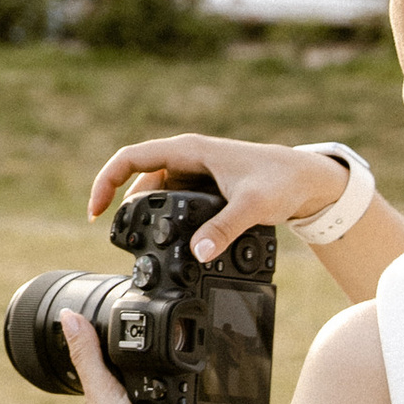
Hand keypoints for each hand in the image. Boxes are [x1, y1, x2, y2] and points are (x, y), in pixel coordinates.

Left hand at [58, 306, 222, 403]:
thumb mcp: (102, 394)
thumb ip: (88, 356)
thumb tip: (68, 317)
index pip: (126, 371)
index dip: (135, 353)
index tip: (150, 329)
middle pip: (161, 389)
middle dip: (176, 373)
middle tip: (195, 346)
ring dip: (201, 396)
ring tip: (218, 370)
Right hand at [87, 126, 349, 260]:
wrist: (308, 180)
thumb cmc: (282, 181)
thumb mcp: (253, 206)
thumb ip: (225, 229)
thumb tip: (197, 253)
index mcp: (189, 150)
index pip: (131, 158)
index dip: (106, 181)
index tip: (96, 211)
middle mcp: (188, 157)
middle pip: (138, 176)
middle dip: (122, 205)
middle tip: (115, 237)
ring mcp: (195, 171)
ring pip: (156, 191)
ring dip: (145, 213)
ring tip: (138, 242)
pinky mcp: (204, 187)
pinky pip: (172, 200)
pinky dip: (164, 218)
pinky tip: (166, 239)